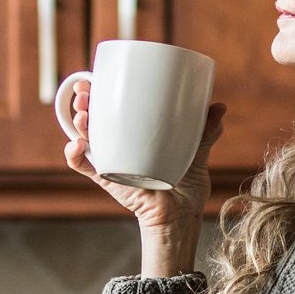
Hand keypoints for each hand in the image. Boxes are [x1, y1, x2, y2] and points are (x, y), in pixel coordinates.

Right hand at [64, 89, 226, 233]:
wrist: (182, 216)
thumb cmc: (186, 185)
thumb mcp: (197, 152)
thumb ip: (205, 131)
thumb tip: (219, 107)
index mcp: (136, 136)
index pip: (114, 108)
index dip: (101, 92)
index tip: (97, 77)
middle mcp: (120, 147)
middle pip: (94, 119)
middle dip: (84, 102)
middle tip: (85, 92)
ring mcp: (112, 162)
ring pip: (85, 139)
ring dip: (78, 123)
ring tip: (82, 114)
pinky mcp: (109, 179)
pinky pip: (86, 167)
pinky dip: (75, 156)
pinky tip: (76, 146)